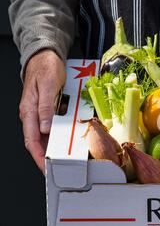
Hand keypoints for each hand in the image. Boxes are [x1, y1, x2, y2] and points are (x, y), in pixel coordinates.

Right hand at [19, 50, 65, 172]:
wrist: (45, 56)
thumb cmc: (45, 68)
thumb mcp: (48, 86)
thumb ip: (46, 108)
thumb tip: (45, 128)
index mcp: (29, 111)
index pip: (32, 140)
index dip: (39, 156)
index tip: (45, 168)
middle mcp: (31, 114)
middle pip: (37, 141)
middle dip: (45, 157)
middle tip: (55, 169)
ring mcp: (38, 112)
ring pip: (43, 135)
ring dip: (51, 147)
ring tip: (61, 159)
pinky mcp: (45, 109)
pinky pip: (49, 126)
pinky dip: (55, 135)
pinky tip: (63, 141)